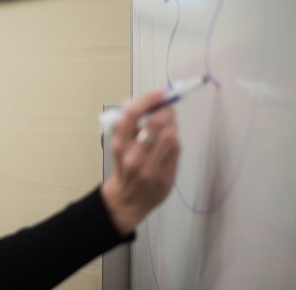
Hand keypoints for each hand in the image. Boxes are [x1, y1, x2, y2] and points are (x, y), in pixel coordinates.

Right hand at [101, 89, 180, 234]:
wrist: (127, 201)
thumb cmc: (124, 167)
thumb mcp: (118, 146)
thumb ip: (126, 125)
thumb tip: (130, 100)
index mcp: (119, 145)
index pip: (132, 114)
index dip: (149, 99)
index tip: (160, 93)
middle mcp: (133, 156)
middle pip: (155, 123)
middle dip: (166, 110)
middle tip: (169, 107)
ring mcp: (150, 168)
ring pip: (169, 135)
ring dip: (172, 125)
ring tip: (170, 125)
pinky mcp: (165, 176)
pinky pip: (176, 150)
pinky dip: (175, 140)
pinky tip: (170, 142)